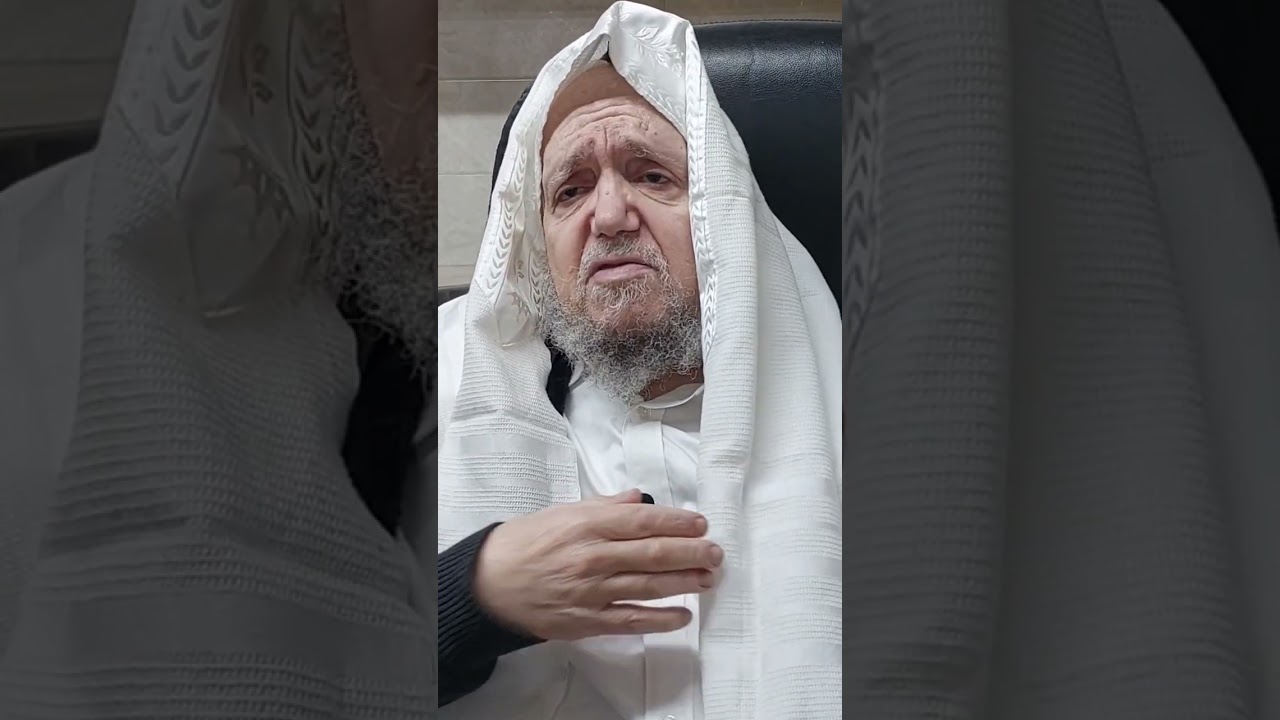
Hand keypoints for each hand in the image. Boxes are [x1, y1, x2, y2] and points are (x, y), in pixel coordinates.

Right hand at [473, 489, 722, 640]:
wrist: (491, 583)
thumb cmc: (526, 544)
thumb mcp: (563, 513)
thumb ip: (604, 506)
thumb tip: (640, 499)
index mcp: (587, 525)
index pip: (642, 521)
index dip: (676, 523)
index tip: (701, 524)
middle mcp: (592, 557)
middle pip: (653, 554)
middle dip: (691, 552)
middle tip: (715, 552)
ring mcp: (591, 592)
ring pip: (648, 586)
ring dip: (684, 583)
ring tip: (708, 578)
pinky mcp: (588, 621)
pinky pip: (632, 620)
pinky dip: (660, 619)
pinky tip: (683, 616)